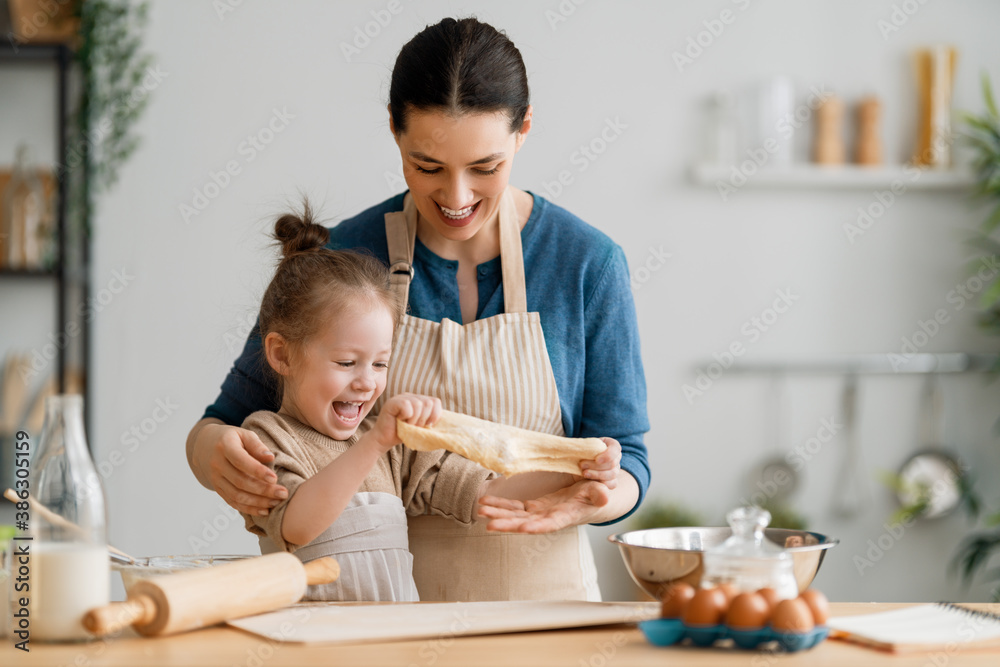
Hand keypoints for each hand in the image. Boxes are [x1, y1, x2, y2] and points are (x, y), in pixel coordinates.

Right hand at [201, 423, 287, 515]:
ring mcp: (215, 479)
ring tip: (276, 502)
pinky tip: (264, 511)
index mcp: (225, 446)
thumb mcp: (243, 434)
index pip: (241, 461)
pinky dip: (248, 509)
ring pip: (236, 495)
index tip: (275, 478)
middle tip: (283, 494)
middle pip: (240, 481)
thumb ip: (256, 444)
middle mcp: (217, 464)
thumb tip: (270, 457)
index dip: (258, 471)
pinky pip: (232, 502)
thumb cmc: (231, 438)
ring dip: (258, 502)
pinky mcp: (217, 489)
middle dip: (263, 490)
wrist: (203, 445)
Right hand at [371, 393, 440, 450]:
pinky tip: (399, 420)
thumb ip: (431, 421)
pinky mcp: (392, 402)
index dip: (435, 415)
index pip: (435, 401)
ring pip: (419, 405)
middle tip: (414, 426)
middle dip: (424, 419)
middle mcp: (411, 396)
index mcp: (419, 400)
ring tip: (406, 424)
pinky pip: (407, 406)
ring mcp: (401, 397)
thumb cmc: (403, 434)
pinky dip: (406, 417)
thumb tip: (447, 424)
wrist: (384, 440)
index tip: (428, 426)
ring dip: (414, 420)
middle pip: (429, 403)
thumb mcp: (421, 427)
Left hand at [477, 479, 610, 532]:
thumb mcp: (600, 493)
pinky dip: (500, 505)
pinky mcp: (533, 507)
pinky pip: (514, 507)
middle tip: (489, 523)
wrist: (590, 499)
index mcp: (565, 516)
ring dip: (498, 514)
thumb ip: (600, 495)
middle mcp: (549, 518)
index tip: (522, 528)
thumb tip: (605, 496)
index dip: (536, 526)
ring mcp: (539, 513)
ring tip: (481, 509)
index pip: (550, 524)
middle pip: (525, 523)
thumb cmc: (596, 496)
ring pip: (515, 516)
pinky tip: (485, 503)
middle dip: (508, 523)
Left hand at [578, 437, 621, 488]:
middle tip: (582, 465)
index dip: (608, 455)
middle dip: (596, 465)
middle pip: (612, 463)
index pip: (615, 448)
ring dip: (597, 474)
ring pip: (612, 474)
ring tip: (584, 473)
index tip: (597, 459)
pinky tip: (590, 481)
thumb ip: (584, 446)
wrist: (577, 467)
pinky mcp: (612, 482)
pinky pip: (611, 484)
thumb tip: (581, 447)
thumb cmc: (580, 453)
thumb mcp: (582, 447)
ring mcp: (615, 470)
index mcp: (611, 445)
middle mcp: (615, 458)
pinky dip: (601, 483)